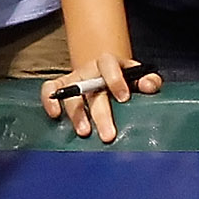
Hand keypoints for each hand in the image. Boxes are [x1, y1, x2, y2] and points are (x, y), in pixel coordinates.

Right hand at [41, 49, 163, 142]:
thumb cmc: (124, 78)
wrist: (102, 70)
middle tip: (108, 135)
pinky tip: (55, 115)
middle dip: (100, 114)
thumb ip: (149, 80)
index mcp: (109, 63)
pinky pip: (50, 89)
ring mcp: (74, 77)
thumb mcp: (138, 75)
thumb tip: (149, 87)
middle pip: (91, 89)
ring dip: (77, 114)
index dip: (116, 80)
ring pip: (71, 93)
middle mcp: (89, 70)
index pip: (109, 66)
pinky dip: (49, 100)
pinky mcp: (61, 86)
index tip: (124, 98)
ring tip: (84, 133)